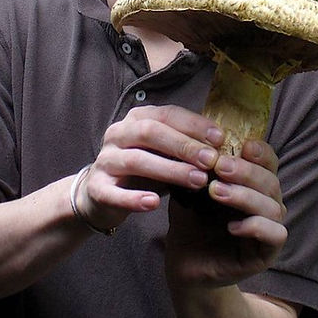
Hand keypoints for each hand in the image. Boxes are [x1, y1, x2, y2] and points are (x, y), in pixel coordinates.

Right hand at [73, 105, 223, 230]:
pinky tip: (154, 204)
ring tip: (196, 181)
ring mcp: (105, 160)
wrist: (100, 193)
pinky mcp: (96, 187)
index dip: (193, 124)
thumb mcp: (163, 152)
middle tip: (211, 160)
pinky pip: (114, 192)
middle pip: (151, 133)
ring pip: (136, 160)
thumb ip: (185, 147)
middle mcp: (117, 133)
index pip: (166, 114)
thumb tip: (221, 147)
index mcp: (136, 119)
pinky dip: (134, 198)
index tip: (219, 138)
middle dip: (184, 146)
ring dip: (169, 170)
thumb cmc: (142, 169)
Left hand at [164, 139, 286, 288]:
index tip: (242, 145)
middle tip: (219, 166)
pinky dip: (256, 227)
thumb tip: (200, 141)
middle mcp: (267, 204)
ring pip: (272, 207)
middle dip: (245, 171)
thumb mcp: (193, 188)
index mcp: (254, 184)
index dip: (261, 152)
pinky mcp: (267, 254)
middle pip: (270, 181)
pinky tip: (231, 226)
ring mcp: (270, 229)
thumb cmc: (192, 220)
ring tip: (215, 192)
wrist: (184, 262)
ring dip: (244, 196)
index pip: (268, 161)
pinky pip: (275, 235)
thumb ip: (202, 167)